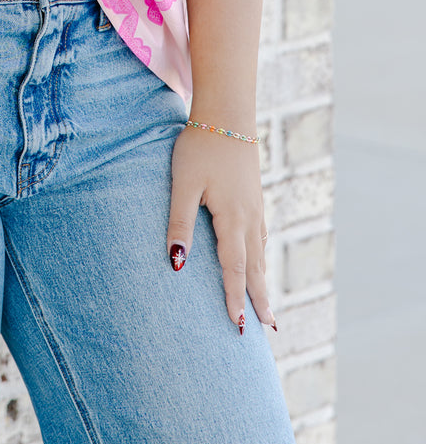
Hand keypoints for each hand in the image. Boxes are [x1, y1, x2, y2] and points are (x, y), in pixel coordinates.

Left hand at [166, 124, 274, 333]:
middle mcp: (250, 219)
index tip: (238, 327)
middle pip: (255, 268)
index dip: (236, 299)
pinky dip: (261, 258)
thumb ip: (180, 223)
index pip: (235, 269)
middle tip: (268, 330)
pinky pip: (260, 237)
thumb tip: (176, 262)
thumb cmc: (200, 147)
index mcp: (233, 220)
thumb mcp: (183, 185)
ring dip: (262, 281)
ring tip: (266, 306)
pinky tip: (258, 261)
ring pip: (260, 253)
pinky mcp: (253, 196)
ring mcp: (255, 207)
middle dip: (259, 299)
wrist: (227, 113)